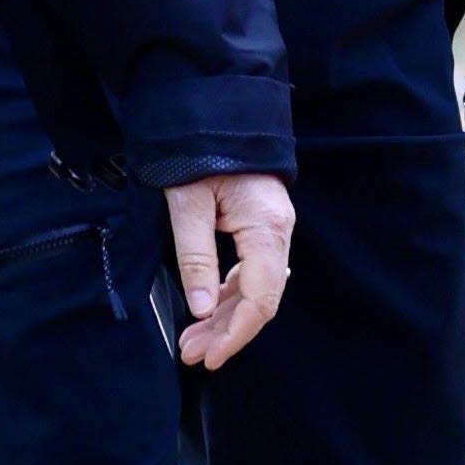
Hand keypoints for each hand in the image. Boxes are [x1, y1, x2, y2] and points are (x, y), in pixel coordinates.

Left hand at [166, 169, 292, 371]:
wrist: (213, 108)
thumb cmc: (198, 149)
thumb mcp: (187, 202)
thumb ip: (195, 256)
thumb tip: (201, 308)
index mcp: (265, 228)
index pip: (260, 297)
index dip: (237, 333)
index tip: (210, 356)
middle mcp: (277, 232)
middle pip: (261, 298)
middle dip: (227, 331)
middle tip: (191, 353)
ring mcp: (272, 229)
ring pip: (255, 287)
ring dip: (225, 316)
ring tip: (193, 340)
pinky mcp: (260, 225)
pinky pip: (251, 270)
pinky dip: (229, 293)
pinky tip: (208, 308)